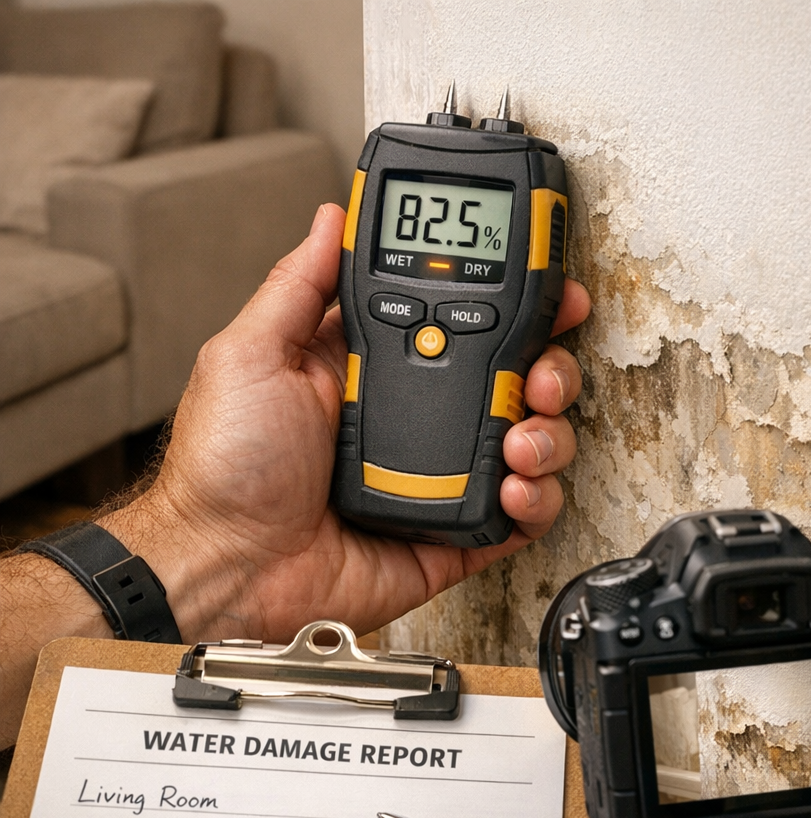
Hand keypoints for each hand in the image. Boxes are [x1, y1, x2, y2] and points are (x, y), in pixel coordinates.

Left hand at [101, 203, 588, 641]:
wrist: (229, 567)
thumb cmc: (225, 469)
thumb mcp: (250, 355)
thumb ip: (298, 286)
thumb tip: (329, 220)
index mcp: (373, 369)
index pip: (461, 321)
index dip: (512, 304)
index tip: (546, 291)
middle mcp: (416, 417)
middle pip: (512, 380)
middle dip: (547, 369)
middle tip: (540, 375)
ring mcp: (439, 475)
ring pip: (529, 441)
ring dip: (547, 433)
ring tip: (520, 439)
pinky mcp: (452, 532)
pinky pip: (519, 515)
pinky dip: (536, 500)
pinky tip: (514, 488)